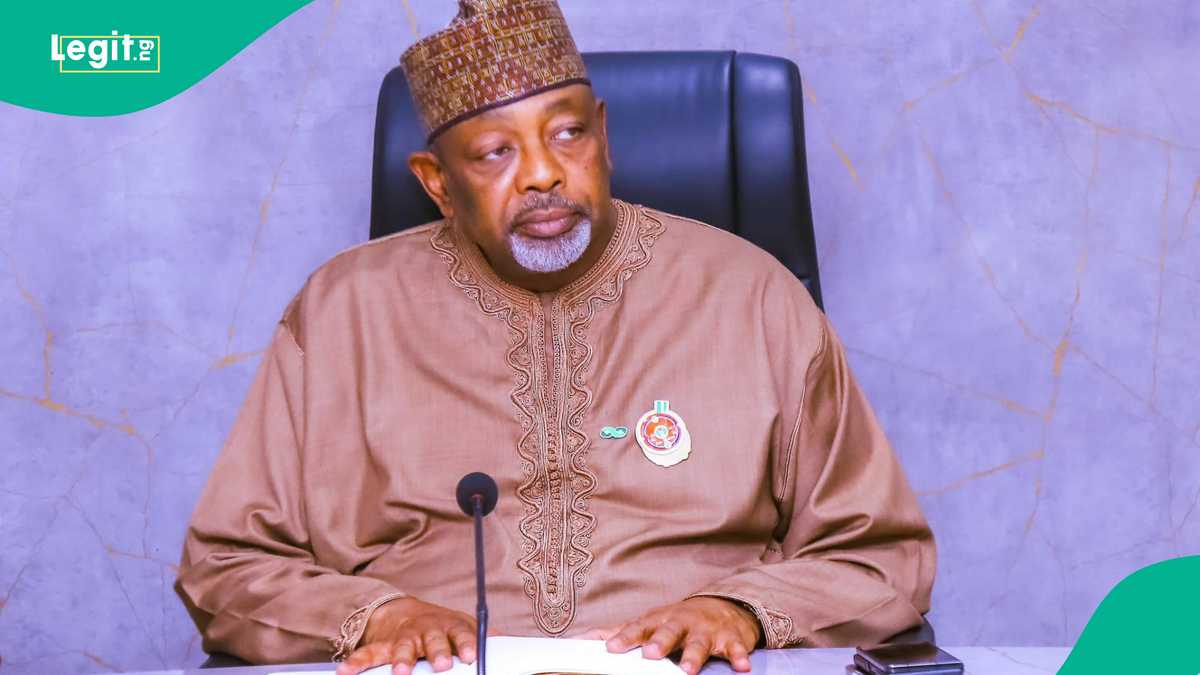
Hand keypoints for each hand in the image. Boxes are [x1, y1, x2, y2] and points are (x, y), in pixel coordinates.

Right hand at [336, 597, 477, 674]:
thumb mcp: (463, 626)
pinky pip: (369, 654)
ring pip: (403, 648)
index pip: (462, 634)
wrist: (406, 613)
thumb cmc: (442, 627)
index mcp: (450, 627)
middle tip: (441, 665)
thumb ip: (481, 635)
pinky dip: (357, 662)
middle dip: (437, 652)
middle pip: (433, 640)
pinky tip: (346, 671)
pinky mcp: (383, 646)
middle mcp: (428, 631)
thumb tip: (505, 642)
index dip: (466, 644)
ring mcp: (405, 638)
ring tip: (400, 672)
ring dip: (402, 659)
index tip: (471, 656)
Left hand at [585, 597, 760, 673]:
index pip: (640, 628)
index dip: (625, 637)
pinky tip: (741, 667)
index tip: (611, 648)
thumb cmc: (679, 620)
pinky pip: (735, 648)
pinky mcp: (730, 638)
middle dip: (660, 642)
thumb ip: (621, 631)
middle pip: (669, 631)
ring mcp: (706, 630)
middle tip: (650, 654)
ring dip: (694, 655)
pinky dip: (738, 656)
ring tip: (688, 670)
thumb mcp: (651, 621)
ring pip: (700, 642)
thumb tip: (585, 637)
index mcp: (660, 620)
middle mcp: (682, 623)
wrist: (725, 606)